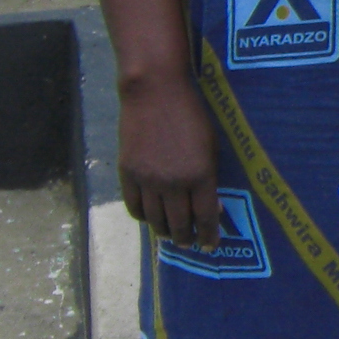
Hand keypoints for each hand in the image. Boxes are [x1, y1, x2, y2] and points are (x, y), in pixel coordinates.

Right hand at [119, 73, 220, 249]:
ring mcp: (147, 180)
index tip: (210, 246)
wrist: (154, 92)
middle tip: (189, 243)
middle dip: (186, 238)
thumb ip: (209, 178)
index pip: (205, 217)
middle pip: (179, 223)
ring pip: (155, 219)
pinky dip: (143, 217)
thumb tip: (210, 209)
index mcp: (200, 175)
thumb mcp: (211, 146)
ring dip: (164, 231)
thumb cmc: (191, 115)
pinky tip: (150, 217)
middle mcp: (173, 182)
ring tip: (170, 235)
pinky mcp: (127, 173)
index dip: (208, 235)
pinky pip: (134, 207)